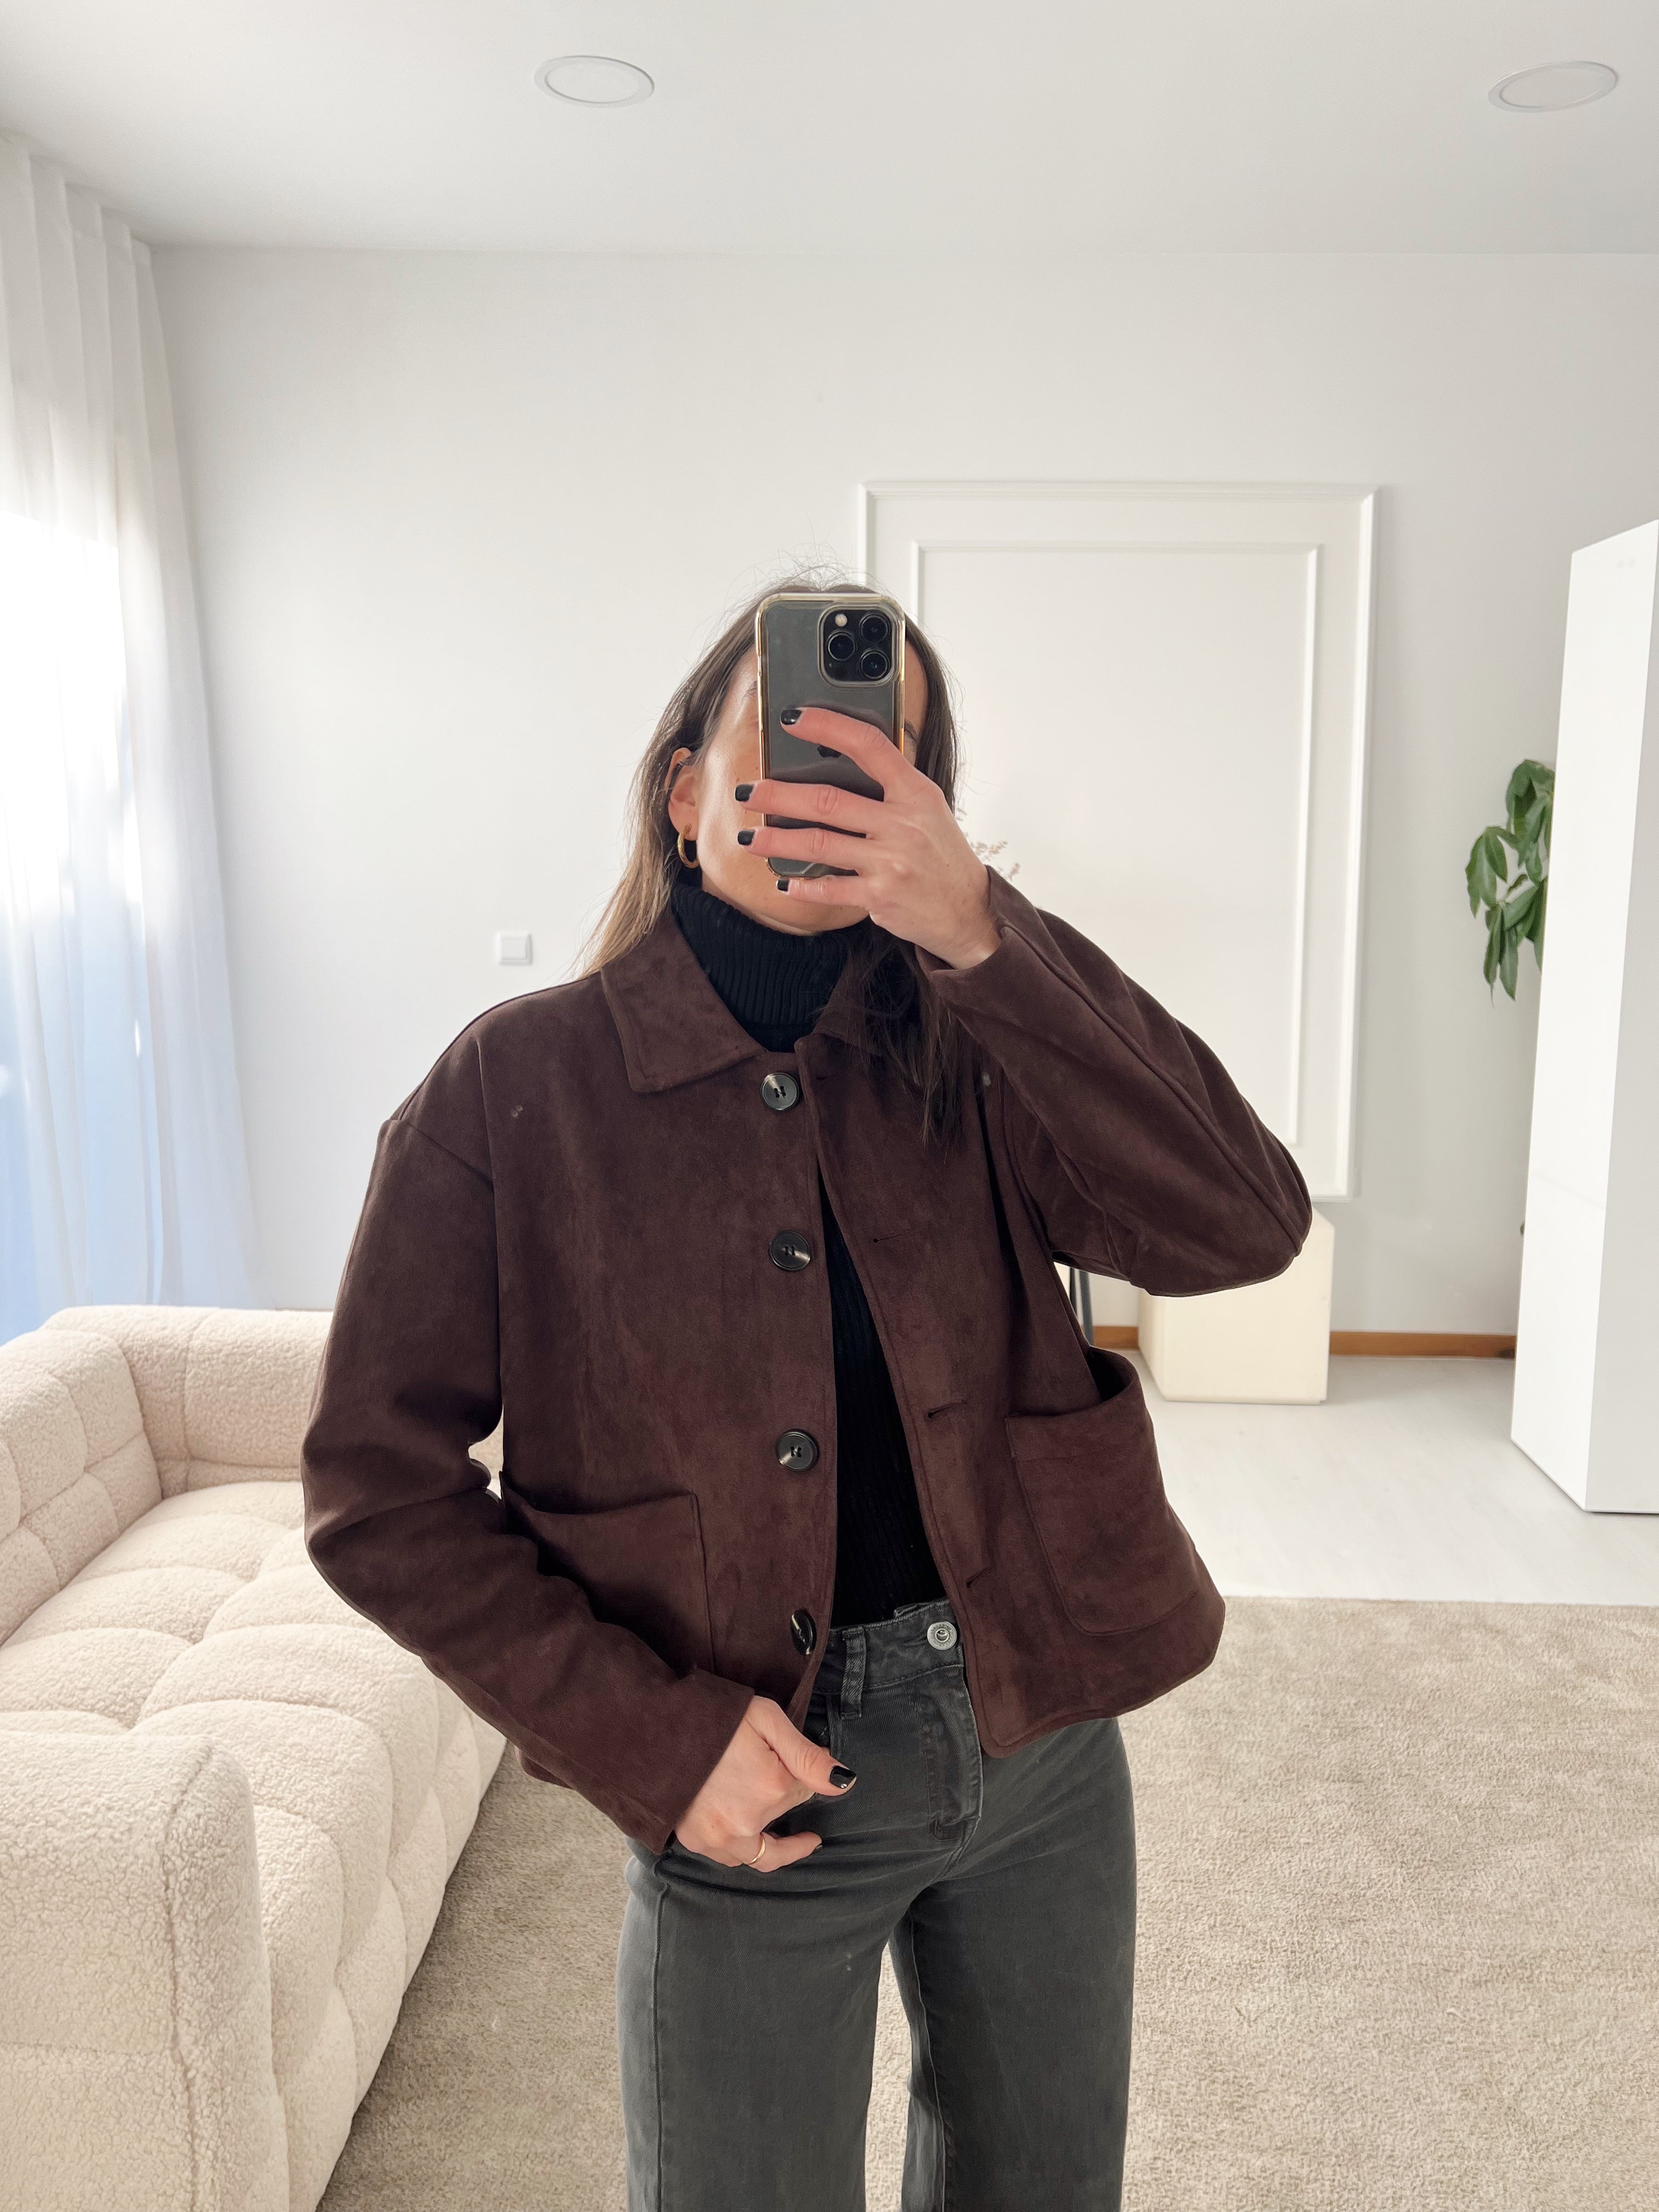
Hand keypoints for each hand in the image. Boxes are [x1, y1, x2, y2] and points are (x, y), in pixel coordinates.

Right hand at [672, 1694, 856, 1870]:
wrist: (652, 1727)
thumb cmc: (712, 1716)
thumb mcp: (766, 1719)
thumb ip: (807, 1755)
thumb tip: (845, 1782)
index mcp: (772, 1788)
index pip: (803, 1793)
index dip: (799, 1775)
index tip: (788, 1759)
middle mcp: (747, 1823)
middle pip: (782, 1823)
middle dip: (783, 1805)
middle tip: (784, 1794)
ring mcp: (719, 1837)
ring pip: (758, 1854)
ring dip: (771, 1845)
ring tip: (780, 1835)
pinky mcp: (696, 1841)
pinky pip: (730, 1857)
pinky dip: (742, 1849)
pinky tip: (743, 1832)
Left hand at [735, 709, 1001, 970]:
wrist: (969, 910)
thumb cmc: (942, 856)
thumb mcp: (928, 809)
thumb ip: (892, 786)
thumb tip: (838, 760)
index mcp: (916, 793)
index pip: (869, 747)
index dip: (828, 727)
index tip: (793, 719)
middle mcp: (903, 824)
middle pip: (828, 800)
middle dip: (779, 795)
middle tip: (747, 792)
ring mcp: (890, 862)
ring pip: (819, 844)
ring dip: (777, 841)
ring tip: (750, 839)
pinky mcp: (880, 897)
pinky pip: (829, 888)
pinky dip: (802, 887)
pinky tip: (785, 884)